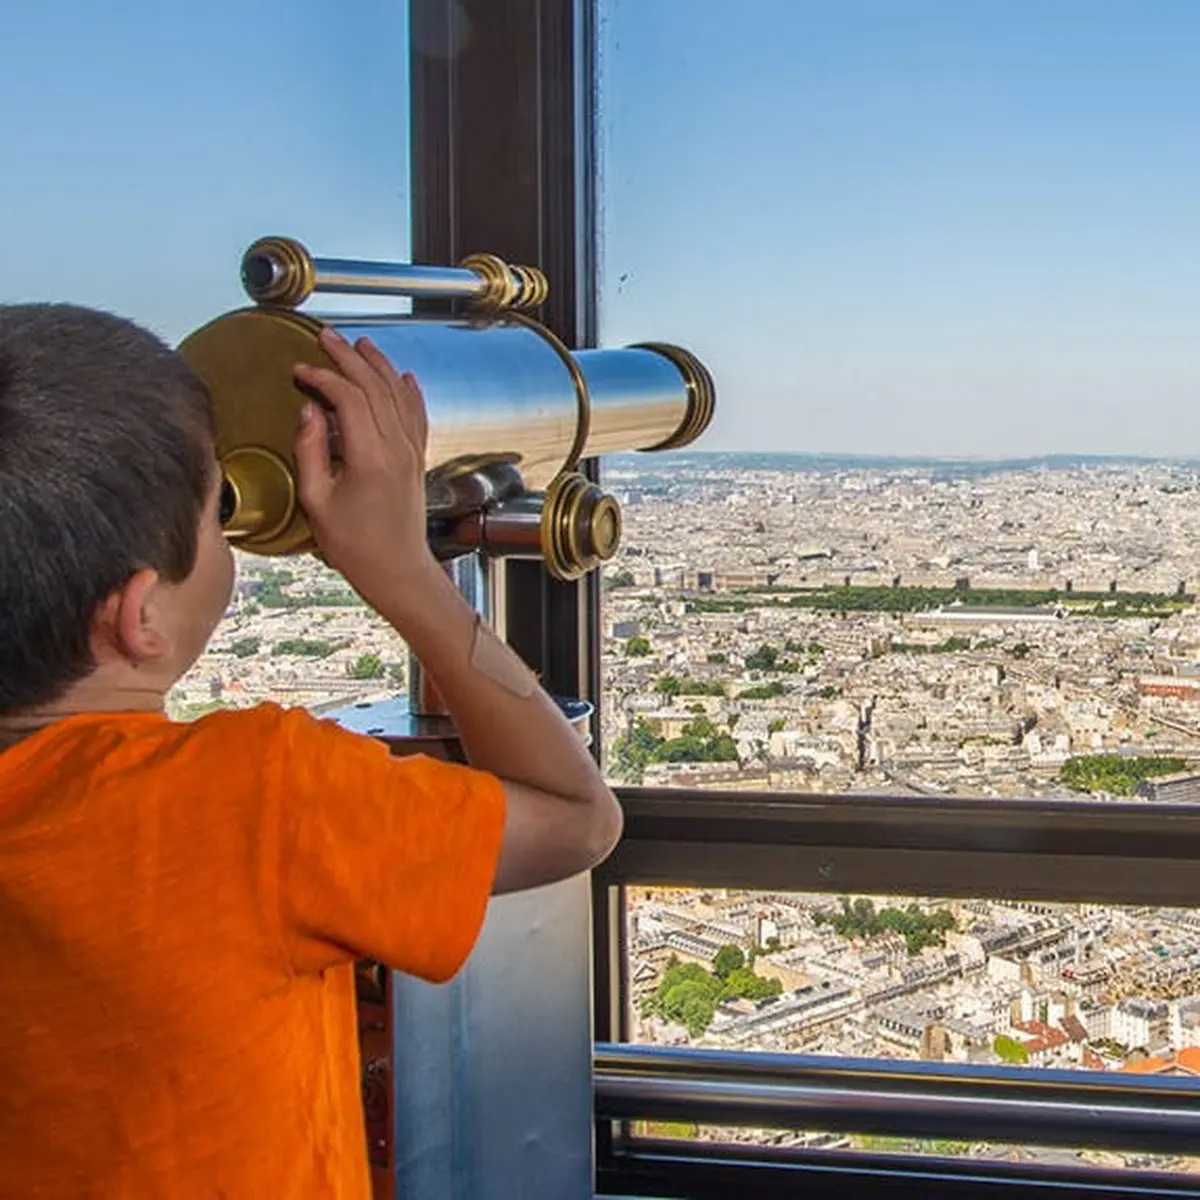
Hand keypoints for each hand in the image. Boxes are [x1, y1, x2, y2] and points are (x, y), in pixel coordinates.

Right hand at [292, 328, 438, 608]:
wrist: (397, 570)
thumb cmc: (355, 545)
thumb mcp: (317, 501)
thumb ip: (310, 452)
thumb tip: (309, 411)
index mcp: (370, 457)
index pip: (349, 398)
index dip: (323, 377)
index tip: (301, 370)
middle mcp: (397, 449)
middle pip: (375, 387)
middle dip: (349, 358)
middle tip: (327, 337)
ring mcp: (412, 453)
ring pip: (398, 395)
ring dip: (379, 366)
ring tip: (361, 344)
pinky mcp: (418, 460)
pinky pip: (417, 415)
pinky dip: (410, 391)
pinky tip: (404, 376)